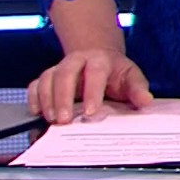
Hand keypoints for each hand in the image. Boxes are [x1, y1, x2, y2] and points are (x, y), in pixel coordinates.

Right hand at [27, 48, 152, 123]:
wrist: (99, 59)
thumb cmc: (115, 73)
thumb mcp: (131, 77)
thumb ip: (137, 89)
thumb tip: (145, 100)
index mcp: (100, 59)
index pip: (95, 73)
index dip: (92, 92)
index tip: (90, 112)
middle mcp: (77, 60)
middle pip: (65, 74)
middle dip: (63, 97)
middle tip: (63, 120)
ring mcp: (60, 67)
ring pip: (47, 79)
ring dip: (47, 100)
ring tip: (51, 120)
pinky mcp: (48, 77)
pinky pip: (35, 85)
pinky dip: (33, 98)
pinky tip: (36, 112)